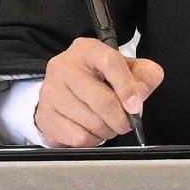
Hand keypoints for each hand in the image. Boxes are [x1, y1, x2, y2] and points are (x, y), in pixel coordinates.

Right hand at [37, 37, 164, 147]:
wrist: (65, 89)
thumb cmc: (100, 78)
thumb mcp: (127, 68)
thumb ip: (145, 76)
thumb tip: (140, 96)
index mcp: (87, 50)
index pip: (110, 63)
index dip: (127, 88)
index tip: (136, 106)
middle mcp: (64, 67)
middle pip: (102, 101)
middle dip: (121, 119)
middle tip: (126, 123)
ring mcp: (51, 92)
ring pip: (91, 123)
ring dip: (108, 130)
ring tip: (108, 124)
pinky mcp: (45, 116)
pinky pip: (78, 137)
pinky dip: (93, 140)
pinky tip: (92, 131)